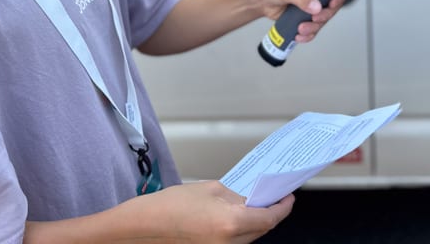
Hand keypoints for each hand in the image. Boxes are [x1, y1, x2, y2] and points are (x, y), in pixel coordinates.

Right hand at [130, 180, 293, 242]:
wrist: (141, 229)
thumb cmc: (170, 206)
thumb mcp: (210, 190)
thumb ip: (236, 195)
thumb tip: (254, 197)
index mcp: (231, 223)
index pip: (270, 218)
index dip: (283, 207)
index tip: (288, 197)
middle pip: (261, 230)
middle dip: (268, 213)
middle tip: (271, 196)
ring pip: (248, 239)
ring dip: (253, 223)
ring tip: (252, 205)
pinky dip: (238, 232)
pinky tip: (234, 218)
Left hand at [253, 0, 346, 42]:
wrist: (258, 1)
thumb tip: (316, 7)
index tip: (332, 5)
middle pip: (332, 6)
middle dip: (324, 16)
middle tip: (314, 19)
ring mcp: (312, 5)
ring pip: (322, 19)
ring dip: (314, 27)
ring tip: (301, 30)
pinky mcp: (305, 16)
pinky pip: (313, 27)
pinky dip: (309, 34)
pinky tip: (300, 36)